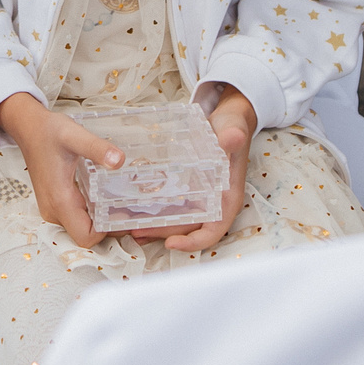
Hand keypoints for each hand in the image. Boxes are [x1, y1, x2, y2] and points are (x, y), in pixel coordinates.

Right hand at [0, 92, 119, 249]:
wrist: (28, 128)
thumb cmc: (48, 132)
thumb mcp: (75, 136)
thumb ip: (97, 148)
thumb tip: (118, 161)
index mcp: (59, 200)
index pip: (86, 237)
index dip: (108, 231)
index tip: (125, 213)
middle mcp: (54, 211)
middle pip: (86, 235)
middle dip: (109, 227)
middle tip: (131, 208)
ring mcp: (53, 209)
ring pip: (82, 228)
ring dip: (102, 220)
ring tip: (122, 201)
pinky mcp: (55, 204)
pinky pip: (78, 218)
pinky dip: (94, 213)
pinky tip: (106, 197)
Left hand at [137, 88, 254, 252]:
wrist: (227, 121)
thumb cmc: (233, 127)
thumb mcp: (233, 129)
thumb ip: (232, 137)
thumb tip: (231, 138)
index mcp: (228, 197)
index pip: (214, 229)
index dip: (194, 242)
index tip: (171, 243)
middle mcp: (214, 202)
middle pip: (189, 229)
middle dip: (163, 234)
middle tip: (136, 232)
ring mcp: (200, 197)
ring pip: (178, 220)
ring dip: (156, 227)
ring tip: (129, 227)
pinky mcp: (188, 188)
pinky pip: (173, 205)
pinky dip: (155, 211)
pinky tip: (135, 209)